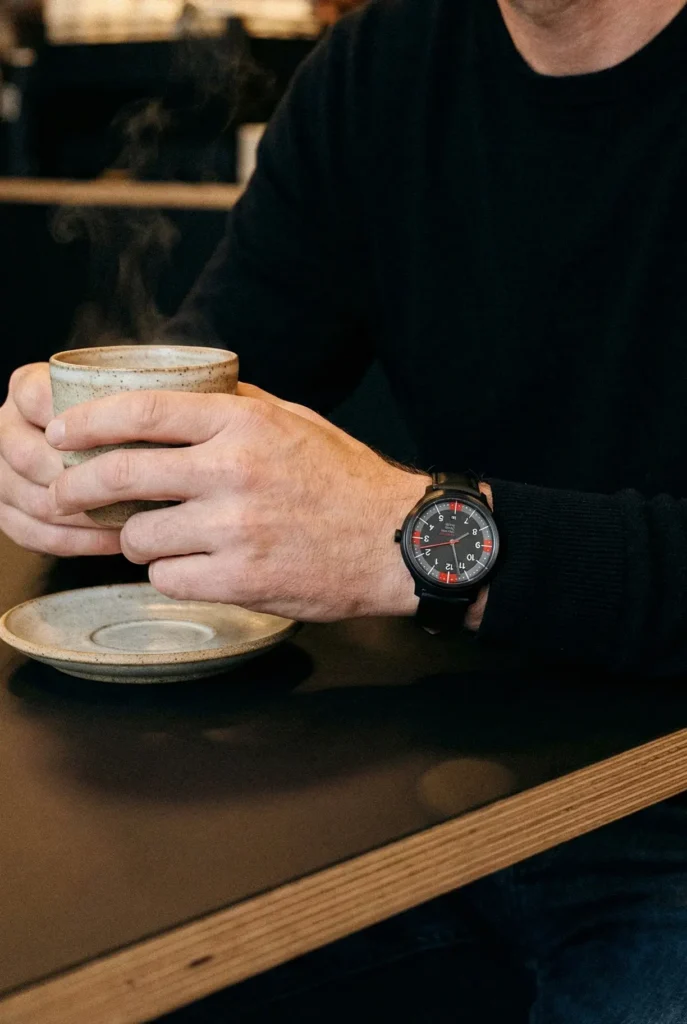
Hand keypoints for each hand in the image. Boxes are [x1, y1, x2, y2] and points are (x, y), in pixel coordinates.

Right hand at [0, 364, 120, 556]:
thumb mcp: (122, 395)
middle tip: (135, 489)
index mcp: (27, 389)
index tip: (127, 439)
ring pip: (36, 502)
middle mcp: (5, 428)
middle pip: (31, 458)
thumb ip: (132, 403)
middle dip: (84, 478)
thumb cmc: (122, 418)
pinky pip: (38, 535)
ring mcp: (1, 472)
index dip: (80, 423)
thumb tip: (172, 422)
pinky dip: (80, 541)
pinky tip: (116, 539)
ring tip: (135, 519)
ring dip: (87, 516)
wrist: (88, 445)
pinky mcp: (6, 512)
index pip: (40, 401)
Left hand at [47, 384, 428, 620]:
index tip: (60, 434)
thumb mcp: (294, 421)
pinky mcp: (242, 579)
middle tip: (64, 493)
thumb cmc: (345, 479)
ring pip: (139, 536)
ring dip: (136, 539)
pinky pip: (168, 578)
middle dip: (77, 486)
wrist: (397, 541)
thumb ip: (234, 406)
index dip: (87, 422)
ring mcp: (236, 529)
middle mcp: (234, 471)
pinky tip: (195, 565)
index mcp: (244, 423)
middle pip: (122, 473)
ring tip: (162, 536)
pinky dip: (170, 574)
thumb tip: (175, 399)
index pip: (143, 411)